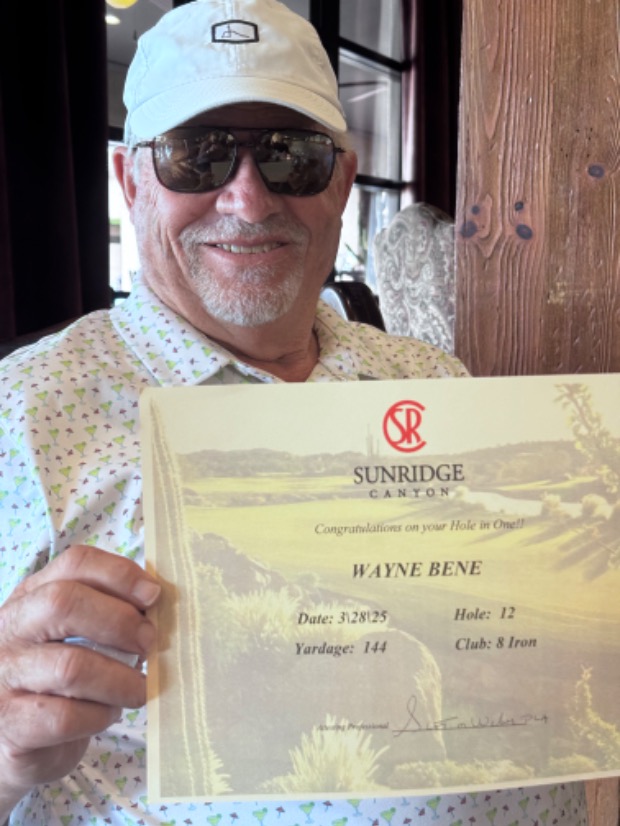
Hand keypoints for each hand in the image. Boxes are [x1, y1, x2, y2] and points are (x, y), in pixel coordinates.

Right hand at [0, 545, 160, 809]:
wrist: (17, 736)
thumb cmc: (59, 677)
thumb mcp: (74, 633)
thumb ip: (107, 610)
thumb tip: (155, 602)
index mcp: (32, 595)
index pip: (74, 563)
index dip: (119, 573)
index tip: (153, 595)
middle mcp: (10, 628)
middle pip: (63, 602)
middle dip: (120, 621)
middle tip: (149, 643)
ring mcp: (4, 675)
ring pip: (70, 666)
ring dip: (120, 679)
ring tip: (138, 689)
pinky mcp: (11, 724)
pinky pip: (65, 717)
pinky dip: (99, 716)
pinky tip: (108, 714)